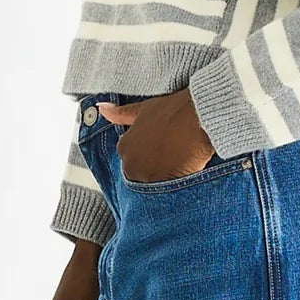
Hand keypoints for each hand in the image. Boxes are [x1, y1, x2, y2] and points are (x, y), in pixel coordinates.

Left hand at [99, 86, 215, 183]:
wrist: (198, 116)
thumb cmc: (173, 110)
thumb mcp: (144, 109)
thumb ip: (120, 113)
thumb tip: (102, 108)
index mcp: (124, 147)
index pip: (132, 159)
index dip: (149, 154)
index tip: (161, 148)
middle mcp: (130, 164)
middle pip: (141, 174)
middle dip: (154, 168)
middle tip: (172, 155)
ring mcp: (147, 176)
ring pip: (154, 182)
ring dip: (165, 176)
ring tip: (180, 161)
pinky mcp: (165, 184)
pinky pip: (168, 191)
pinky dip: (175, 183)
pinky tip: (185, 169)